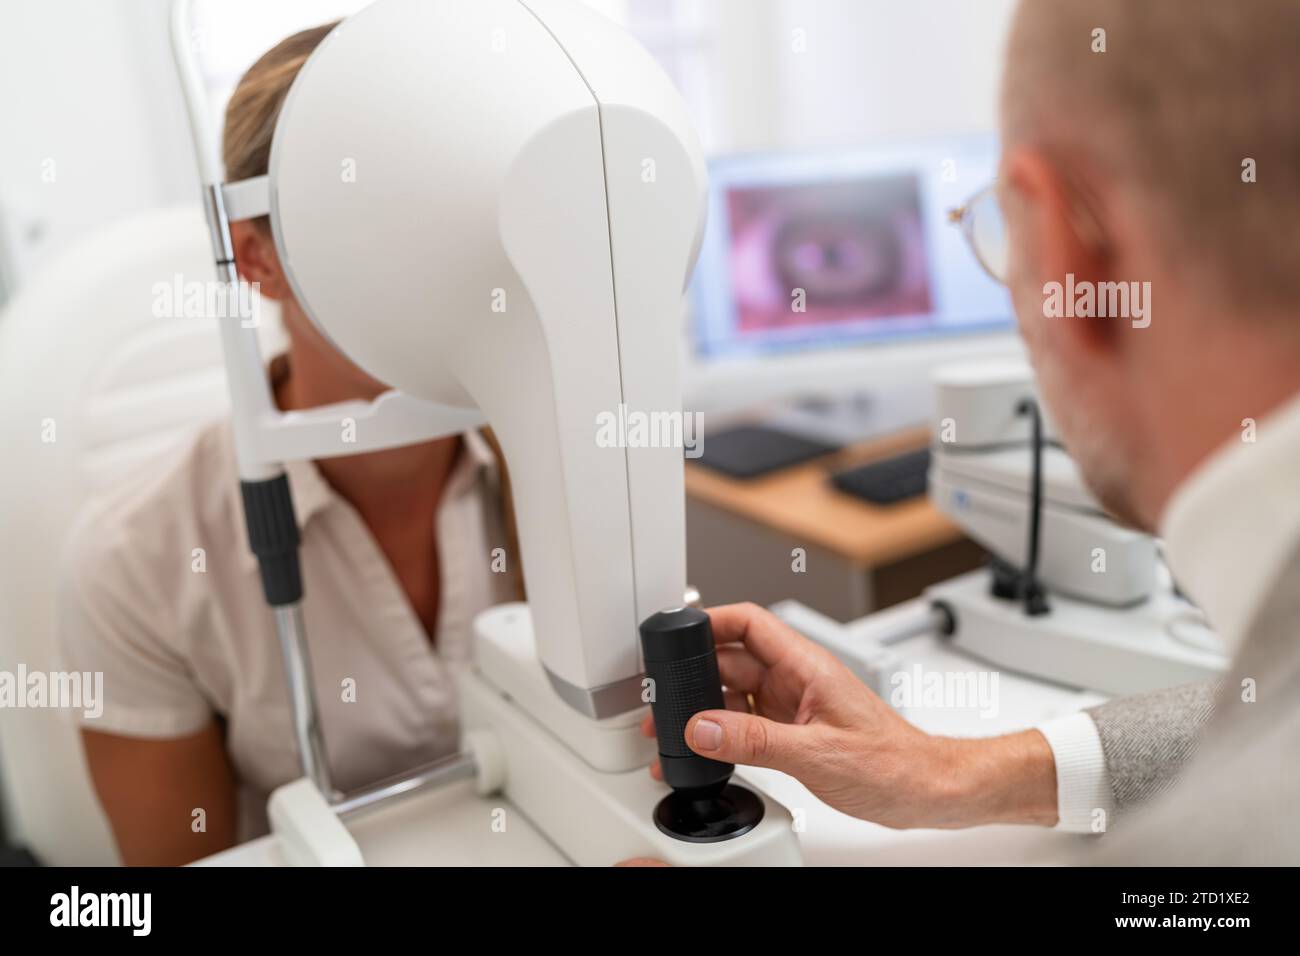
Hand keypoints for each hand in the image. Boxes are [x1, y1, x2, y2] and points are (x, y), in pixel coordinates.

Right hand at [641, 603, 1057, 829]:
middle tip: (664, 698)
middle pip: (732, 659)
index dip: (708, 620)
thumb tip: (703, 728)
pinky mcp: (794, 730)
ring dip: (706, 708)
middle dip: (695, 675)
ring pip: (735, 692)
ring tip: (677, 730)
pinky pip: (746, 721)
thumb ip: (755, 741)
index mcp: (806, 665)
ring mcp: (794, 703)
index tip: (676, 634)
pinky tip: (709, 749)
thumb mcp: (816, 754)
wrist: (925, 790)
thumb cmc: (894, 764)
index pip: (748, 622)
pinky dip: (723, 733)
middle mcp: (797, 678)